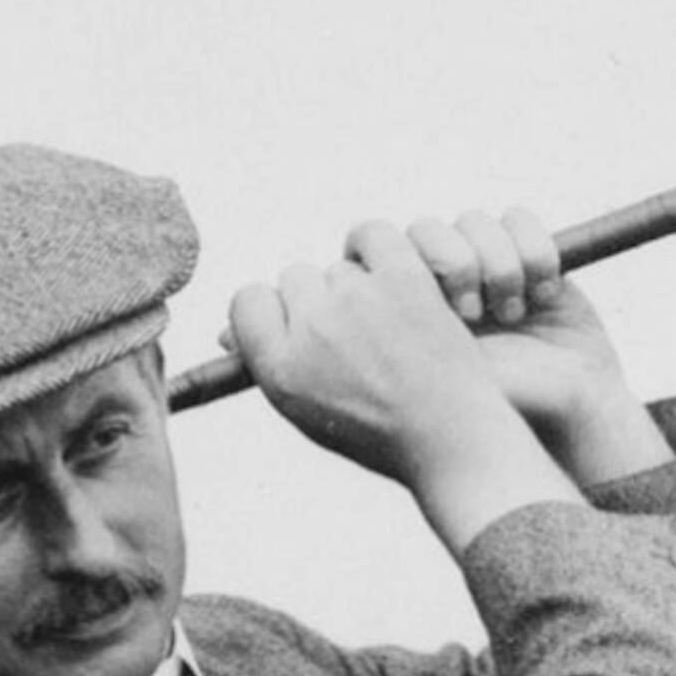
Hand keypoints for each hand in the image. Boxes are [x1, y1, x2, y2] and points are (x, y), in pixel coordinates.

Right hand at [224, 221, 569, 551]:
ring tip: (386, 328)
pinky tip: (392, 278)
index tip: (294, 325)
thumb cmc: (378, 433)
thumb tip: (226, 333)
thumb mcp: (306, 411)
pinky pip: (373, 236)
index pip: (248, 303)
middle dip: (319, 300)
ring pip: (338, 266)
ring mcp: (356, 298)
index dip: (271, 311)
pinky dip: (381, 252)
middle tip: (354, 338)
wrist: (448, 439)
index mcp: (279, 369)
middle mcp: (312, 329)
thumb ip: (270, 364)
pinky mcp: (401, 277)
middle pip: (296, 278)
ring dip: (357, 285)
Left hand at [402, 205, 667, 484]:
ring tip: (513, 315)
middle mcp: (443, 289)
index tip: (436, 310)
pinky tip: (543, 296)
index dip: (411, 262)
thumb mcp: (440, 374)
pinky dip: (533, 250)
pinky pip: (519, 219)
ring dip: (497, 262)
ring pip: (474, 221)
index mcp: (409, 314)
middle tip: (472, 314)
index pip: (388, 253)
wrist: (570, 417)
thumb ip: (408, 329)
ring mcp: (484, 272)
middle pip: (428, 229)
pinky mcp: (529, 260)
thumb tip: (379, 279)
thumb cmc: (497, 412)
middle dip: (454, 262)